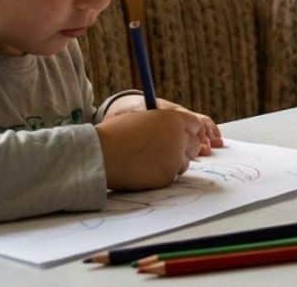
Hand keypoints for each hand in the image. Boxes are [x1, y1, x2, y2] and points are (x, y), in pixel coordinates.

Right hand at [95, 108, 210, 190]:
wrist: (101, 155)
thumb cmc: (116, 133)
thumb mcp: (144, 118)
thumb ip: (164, 124)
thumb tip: (176, 130)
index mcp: (174, 119)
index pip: (195, 125)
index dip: (188, 131)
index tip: (183, 136)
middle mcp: (179, 137)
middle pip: (194, 144)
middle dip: (185, 147)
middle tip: (168, 151)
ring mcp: (175, 158)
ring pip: (185, 162)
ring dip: (174, 162)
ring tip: (150, 160)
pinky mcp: (168, 176)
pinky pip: (172, 176)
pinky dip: (162, 174)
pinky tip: (145, 170)